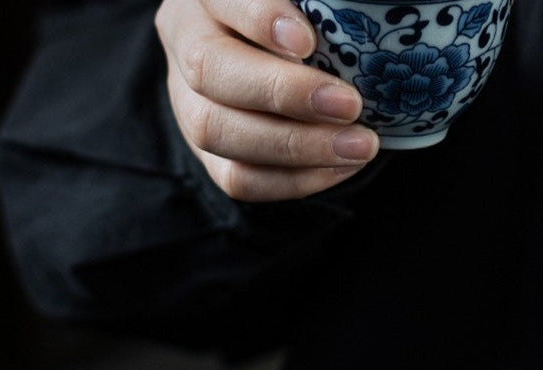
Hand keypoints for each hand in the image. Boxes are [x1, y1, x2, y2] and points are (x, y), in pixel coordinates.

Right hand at [155, 0, 379, 200]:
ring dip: (295, 147)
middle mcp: (185, 45)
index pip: (221, 1)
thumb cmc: (302, 21)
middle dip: (284, 94)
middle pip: (210, 72)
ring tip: (357, 147)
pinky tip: (341, 167)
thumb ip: (316, 8)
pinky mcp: (207, 156)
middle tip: (350, 106)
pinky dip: (294, 179)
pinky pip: (238, 179)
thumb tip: (355, 16)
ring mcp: (187, 105)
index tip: (308, 42)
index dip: (259, 19)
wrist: (276, 64)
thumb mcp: (305, 5)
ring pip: (216, 133)